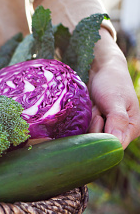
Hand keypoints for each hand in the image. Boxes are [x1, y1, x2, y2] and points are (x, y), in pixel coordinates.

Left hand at [87, 30, 139, 148]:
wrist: (100, 68)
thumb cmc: (112, 82)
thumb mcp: (115, 100)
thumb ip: (117, 121)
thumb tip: (117, 143)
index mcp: (132, 128)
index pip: (116, 145)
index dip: (103, 136)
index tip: (100, 118)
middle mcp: (119, 131)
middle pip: (100, 142)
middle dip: (94, 125)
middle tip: (98, 107)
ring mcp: (104, 128)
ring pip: (89, 135)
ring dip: (87, 120)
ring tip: (94, 105)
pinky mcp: (92, 123)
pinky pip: (82, 128)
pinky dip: (81, 119)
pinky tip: (87, 107)